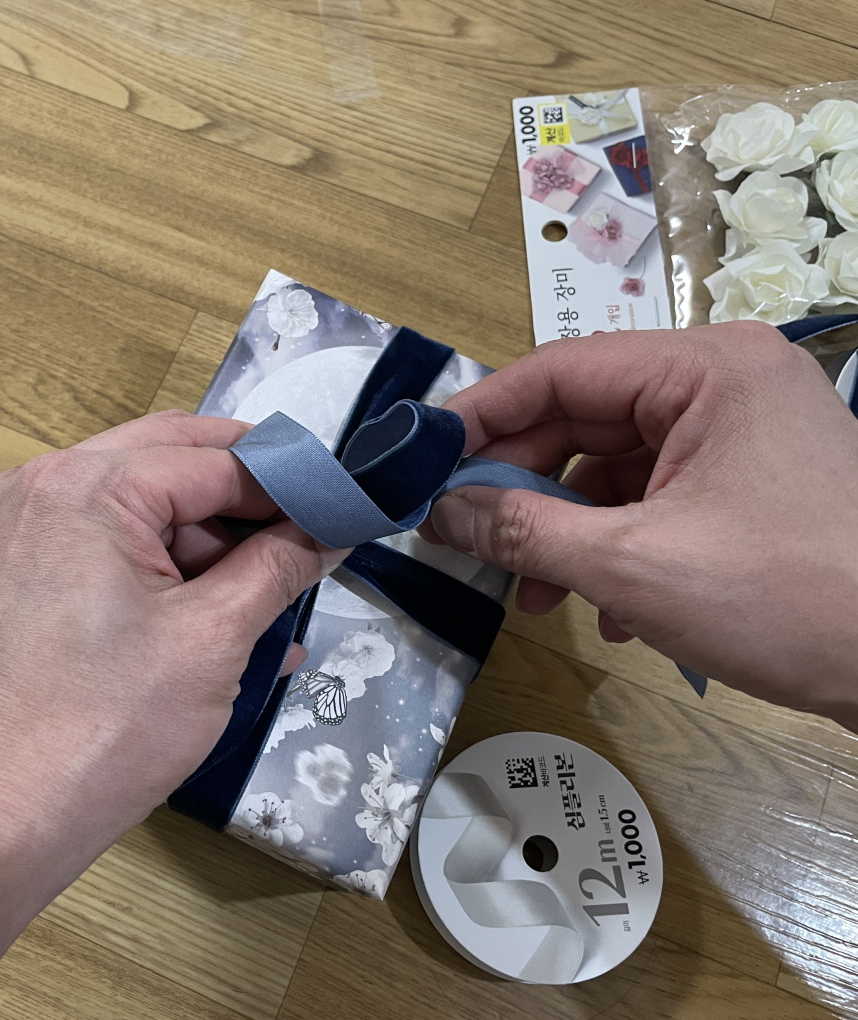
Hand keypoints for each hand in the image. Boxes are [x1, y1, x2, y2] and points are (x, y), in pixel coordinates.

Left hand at [0, 410, 343, 1019]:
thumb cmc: (107, 727)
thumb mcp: (214, 639)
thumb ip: (279, 566)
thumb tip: (333, 525)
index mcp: (88, 484)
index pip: (215, 459)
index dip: (290, 484)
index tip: (347, 513)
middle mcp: (42, 484)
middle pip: (172, 463)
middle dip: (247, 502)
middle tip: (313, 544)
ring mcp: (20, 527)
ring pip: (139, 503)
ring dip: (208, 539)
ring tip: (273, 600)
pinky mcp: (15, 572)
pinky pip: (104, 541)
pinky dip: (162, 566)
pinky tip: (217, 616)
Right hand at [424, 322, 857, 727]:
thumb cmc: (786, 598)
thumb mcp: (634, 564)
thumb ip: (521, 529)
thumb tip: (437, 509)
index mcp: (705, 368)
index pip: (559, 370)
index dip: (479, 418)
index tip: (416, 464)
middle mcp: (723, 383)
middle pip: (584, 419)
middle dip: (522, 488)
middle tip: (464, 541)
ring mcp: (742, 435)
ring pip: (614, 467)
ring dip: (564, 531)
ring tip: (536, 597)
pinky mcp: (752, 486)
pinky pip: (655, 499)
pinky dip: (616, 548)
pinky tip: (605, 611)